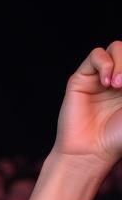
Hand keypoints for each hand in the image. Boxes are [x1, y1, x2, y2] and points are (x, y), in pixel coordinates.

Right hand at [54, 43, 121, 163]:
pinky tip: (105, 82)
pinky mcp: (81, 79)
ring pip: (115, 48)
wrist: (91, 151)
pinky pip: (96, 55)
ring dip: (120, 62)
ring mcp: (99, 78)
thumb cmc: (117, 136)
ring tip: (116, 84)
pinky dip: (104, 64)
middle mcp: (117, 80)